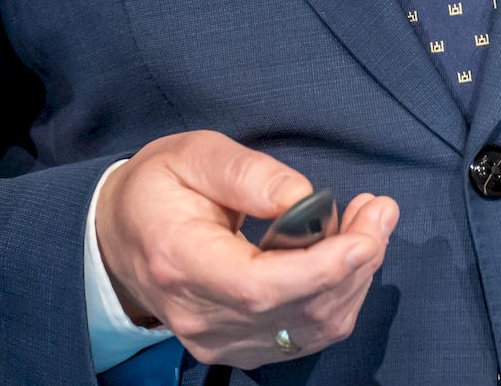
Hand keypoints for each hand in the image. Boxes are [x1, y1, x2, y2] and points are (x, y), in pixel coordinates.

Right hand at [95, 130, 398, 367]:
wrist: (120, 235)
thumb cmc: (157, 187)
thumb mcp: (192, 155)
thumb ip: (246, 173)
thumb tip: (303, 196)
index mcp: (182, 262)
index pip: (260, 287)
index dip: (322, 268)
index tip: (366, 233)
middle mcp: (201, 317)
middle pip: (296, 312)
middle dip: (355, 262)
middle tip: (381, 209)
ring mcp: (219, 340)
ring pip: (309, 330)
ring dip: (354, 278)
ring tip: (370, 222)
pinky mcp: (237, 346)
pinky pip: (303, 336)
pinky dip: (338, 296)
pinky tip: (347, 252)